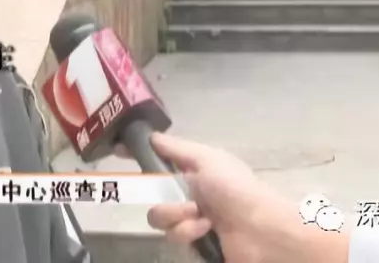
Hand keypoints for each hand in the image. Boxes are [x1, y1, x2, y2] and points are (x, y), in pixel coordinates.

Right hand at [120, 133, 348, 262]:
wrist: (261, 230)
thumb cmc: (235, 188)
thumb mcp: (206, 159)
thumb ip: (175, 148)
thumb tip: (149, 135)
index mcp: (195, 171)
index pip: (160, 161)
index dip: (140, 157)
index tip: (118, 152)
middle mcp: (191, 194)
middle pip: (154, 195)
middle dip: (165, 200)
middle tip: (186, 203)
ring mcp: (192, 221)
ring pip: (160, 219)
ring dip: (177, 218)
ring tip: (201, 219)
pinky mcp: (195, 244)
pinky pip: (174, 238)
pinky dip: (188, 233)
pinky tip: (206, 231)